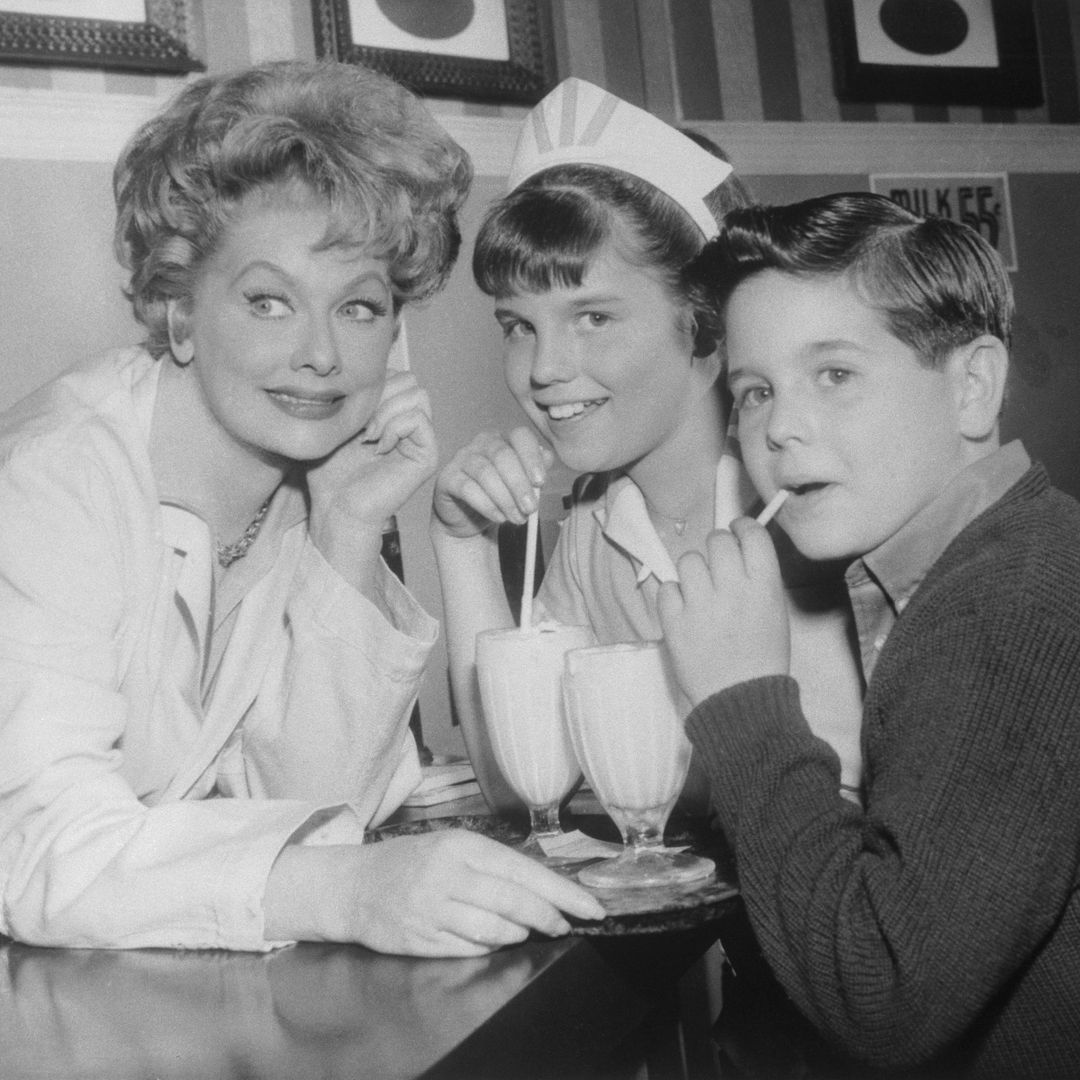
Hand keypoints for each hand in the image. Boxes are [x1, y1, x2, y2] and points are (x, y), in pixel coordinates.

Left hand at [307, 371, 437, 536]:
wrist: (334, 508)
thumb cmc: (330, 471)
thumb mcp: (339, 421)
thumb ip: (359, 394)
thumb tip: (374, 370)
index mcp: (394, 414)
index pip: (396, 373)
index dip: (373, 384)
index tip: (350, 413)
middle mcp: (412, 425)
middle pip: (410, 380)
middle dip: (381, 395)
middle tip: (361, 425)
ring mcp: (422, 440)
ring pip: (417, 394)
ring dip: (386, 411)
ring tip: (368, 436)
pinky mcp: (427, 456)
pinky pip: (418, 418)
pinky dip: (394, 427)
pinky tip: (377, 446)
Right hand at [350, 831, 605, 955]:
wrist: (352, 886)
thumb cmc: (410, 862)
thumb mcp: (451, 847)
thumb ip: (492, 865)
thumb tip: (543, 888)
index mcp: (461, 846)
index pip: (523, 871)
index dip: (561, 892)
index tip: (589, 906)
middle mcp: (447, 875)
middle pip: (514, 902)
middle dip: (549, 916)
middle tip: (568, 925)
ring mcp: (432, 909)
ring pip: (494, 930)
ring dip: (519, 933)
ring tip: (527, 930)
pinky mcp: (420, 940)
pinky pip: (469, 949)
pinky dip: (489, 947)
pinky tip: (494, 940)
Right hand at [432, 426, 553, 538]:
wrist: (467, 519)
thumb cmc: (498, 497)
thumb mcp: (522, 486)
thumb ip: (535, 471)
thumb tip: (547, 457)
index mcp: (504, 439)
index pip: (520, 436)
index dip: (532, 456)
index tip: (540, 482)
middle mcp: (482, 443)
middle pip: (503, 455)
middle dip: (520, 485)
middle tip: (530, 508)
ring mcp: (462, 458)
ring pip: (485, 473)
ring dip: (505, 499)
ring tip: (517, 519)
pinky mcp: (447, 478)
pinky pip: (467, 488)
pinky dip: (486, 505)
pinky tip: (498, 518)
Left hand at [658, 517, 789, 705]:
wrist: (741, 700)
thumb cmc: (763, 658)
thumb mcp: (774, 612)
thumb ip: (758, 578)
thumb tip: (739, 550)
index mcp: (765, 585)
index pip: (751, 534)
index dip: (741, 527)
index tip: (735, 531)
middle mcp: (732, 588)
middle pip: (717, 541)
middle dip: (716, 549)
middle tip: (716, 567)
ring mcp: (701, 604)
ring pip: (688, 560)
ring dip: (693, 571)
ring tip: (699, 591)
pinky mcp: (674, 621)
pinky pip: (667, 588)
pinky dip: (673, 596)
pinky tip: (684, 611)